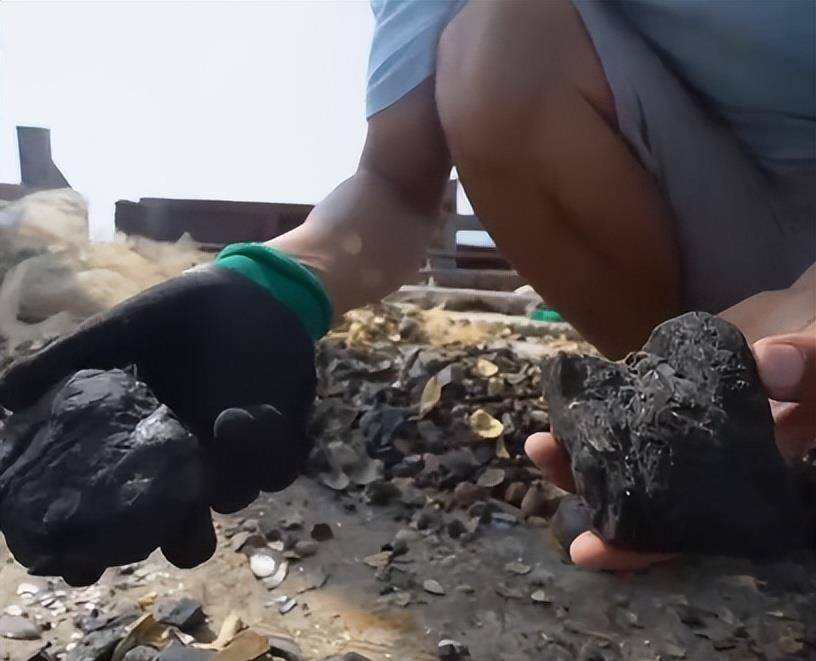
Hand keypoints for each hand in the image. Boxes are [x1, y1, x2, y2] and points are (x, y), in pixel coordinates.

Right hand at [0, 266, 316, 569]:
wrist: (241, 290)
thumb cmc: (174, 319)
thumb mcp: (116, 336)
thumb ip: (65, 364)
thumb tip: (4, 397)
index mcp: (150, 456)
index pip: (125, 523)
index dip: (102, 553)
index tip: (80, 566)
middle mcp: (195, 468)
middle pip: (189, 534)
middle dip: (179, 538)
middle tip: (161, 524)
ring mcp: (240, 456)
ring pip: (237, 499)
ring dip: (225, 483)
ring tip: (216, 423)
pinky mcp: (282, 436)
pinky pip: (283, 465)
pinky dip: (266, 449)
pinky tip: (242, 414)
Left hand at [527, 264, 814, 569]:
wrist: (802, 324)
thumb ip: (809, 365)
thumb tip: (771, 365)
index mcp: (752, 483)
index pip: (696, 529)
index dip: (645, 547)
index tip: (590, 553)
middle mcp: (707, 468)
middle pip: (646, 500)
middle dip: (594, 501)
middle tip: (550, 482)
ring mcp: (678, 432)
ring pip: (626, 456)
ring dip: (581, 455)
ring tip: (541, 445)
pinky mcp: (662, 393)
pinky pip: (623, 408)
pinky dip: (594, 410)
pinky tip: (561, 403)